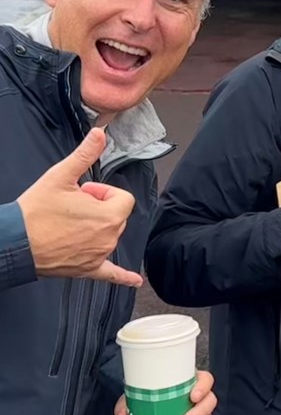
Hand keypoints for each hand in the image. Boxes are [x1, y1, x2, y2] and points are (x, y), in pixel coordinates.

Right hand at [16, 129, 142, 285]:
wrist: (12, 242)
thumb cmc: (35, 211)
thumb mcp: (60, 176)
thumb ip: (85, 154)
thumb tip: (100, 133)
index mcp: (109, 216)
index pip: (122, 198)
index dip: (103, 192)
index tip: (83, 192)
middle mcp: (108, 238)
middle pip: (116, 216)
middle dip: (98, 208)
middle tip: (72, 207)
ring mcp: (98, 256)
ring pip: (109, 235)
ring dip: (96, 227)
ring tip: (69, 223)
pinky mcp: (86, 269)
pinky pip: (110, 274)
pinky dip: (122, 276)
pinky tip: (134, 281)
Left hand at [115, 369, 216, 414]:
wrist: (149, 409)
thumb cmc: (150, 396)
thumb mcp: (138, 396)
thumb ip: (128, 405)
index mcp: (190, 384)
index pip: (206, 380)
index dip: (203, 387)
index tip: (193, 396)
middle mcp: (199, 400)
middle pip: (209, 403)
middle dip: (199, 414)